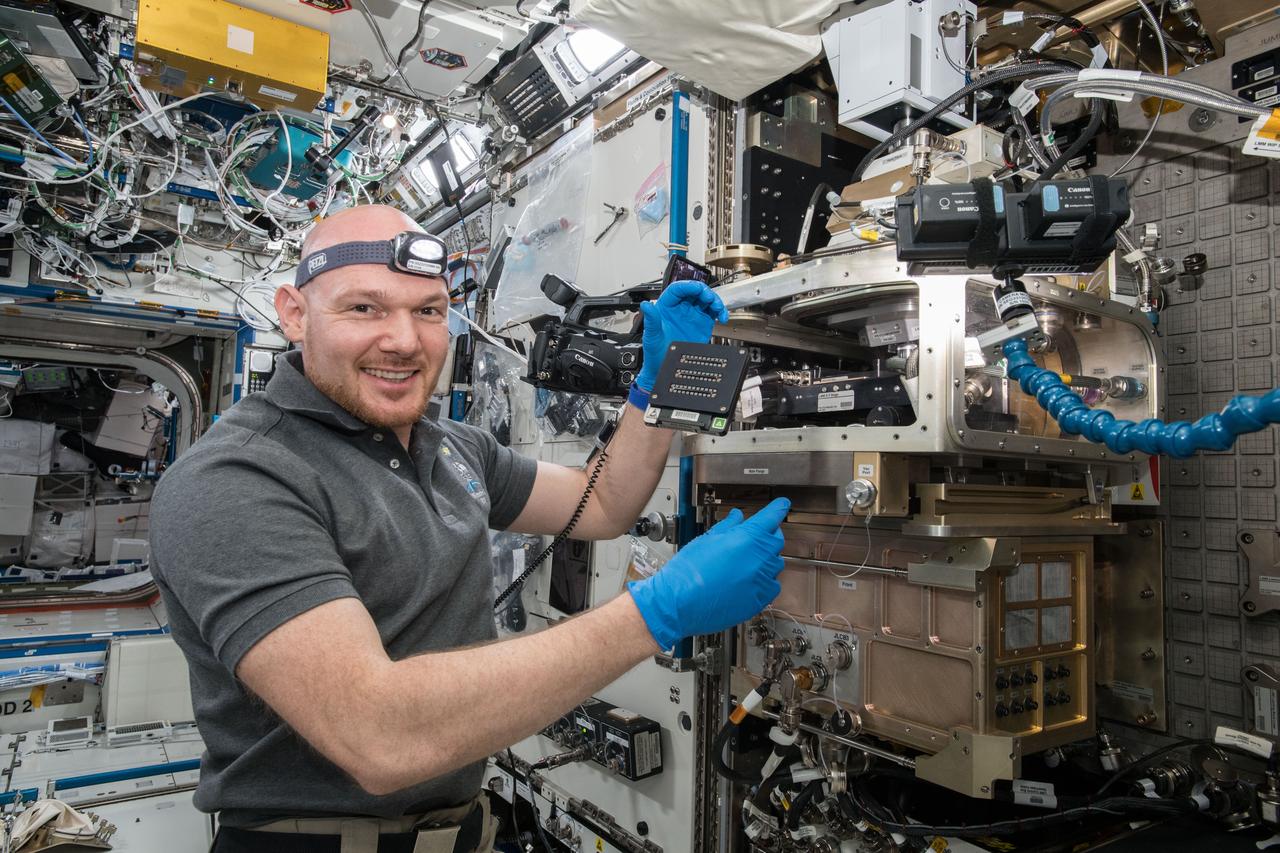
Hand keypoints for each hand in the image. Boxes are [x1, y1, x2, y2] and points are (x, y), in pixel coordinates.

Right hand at [627, 498, 789, 649]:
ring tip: (746, 562)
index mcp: (747, 538)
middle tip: (754, 537)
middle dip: (769, 534)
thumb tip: (738, 517)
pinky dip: (765, 581)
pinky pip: (772, 586)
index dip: (778, 508)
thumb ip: (728, 526)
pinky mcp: (760, 600)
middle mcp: (759, 558)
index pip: (772, 517)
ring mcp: (761, 581)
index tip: (782, 505)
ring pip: (775, 564)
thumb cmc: (689, 571)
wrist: (680, 602)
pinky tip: (749, 581)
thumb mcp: (707, 539)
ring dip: (766, 558)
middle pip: (776, 540)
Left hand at [635, 280, 728, 391]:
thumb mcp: (652, 335)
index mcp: (666, 306)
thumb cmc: (655, 351)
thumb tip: (646, 306)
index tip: (697, 289)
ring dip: (714, 300)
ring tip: (718, 308)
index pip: (678, 289)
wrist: (664, 367)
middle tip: (709, 298)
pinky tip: (722, 316)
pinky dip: (720, 312)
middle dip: (704, 292)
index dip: (688, 286)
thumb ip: (651, 319)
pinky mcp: (702, 323)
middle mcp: (680, 308)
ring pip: (706, 300)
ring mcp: (692, 315)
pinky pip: (713, 312)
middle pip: (695, 291)